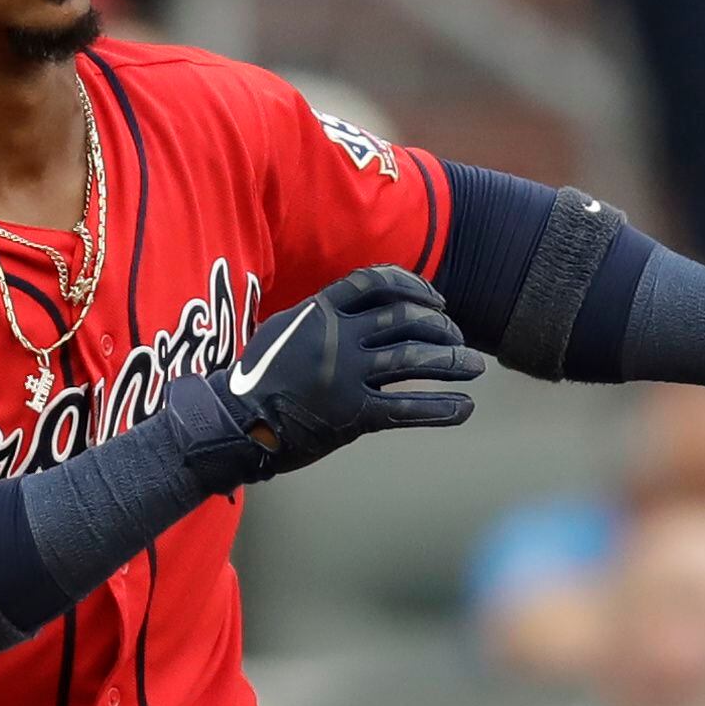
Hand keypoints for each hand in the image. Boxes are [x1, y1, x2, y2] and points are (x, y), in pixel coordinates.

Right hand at [168, 266, 481, 488]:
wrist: (231, 423)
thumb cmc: (257, 379)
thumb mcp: (285, 330)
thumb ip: (323, 317)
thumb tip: (364, 304)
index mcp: (319, 311)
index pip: (376, 282)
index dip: (414, 286)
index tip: (436, 298)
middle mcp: (337, 338)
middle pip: (405, 319)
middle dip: (441, 327)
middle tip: (457, 338)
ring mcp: (346, 376)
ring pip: (415, 359)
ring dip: (451, 362)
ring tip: (473, 367)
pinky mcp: (353, 415)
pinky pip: (408, 409)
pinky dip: (442, 409)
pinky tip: (465, 408)